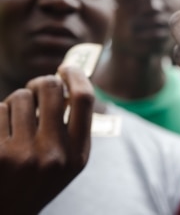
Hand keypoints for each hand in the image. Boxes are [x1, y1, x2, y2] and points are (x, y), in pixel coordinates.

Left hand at [0, 67, 94, 213]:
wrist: (8, 212)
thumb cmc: (39, 180)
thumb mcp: (69, 161)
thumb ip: (74, 127)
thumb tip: (67, 82)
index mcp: (77, 154)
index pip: (83, 100)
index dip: (75, 75)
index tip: (67, 68)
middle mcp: (53, 154)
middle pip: (50, 89)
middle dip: (41, 83)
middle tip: (36, 89)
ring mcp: (22, 155)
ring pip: (19, 97)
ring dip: (16, 102)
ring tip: (16, 121)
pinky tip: (2, 133)